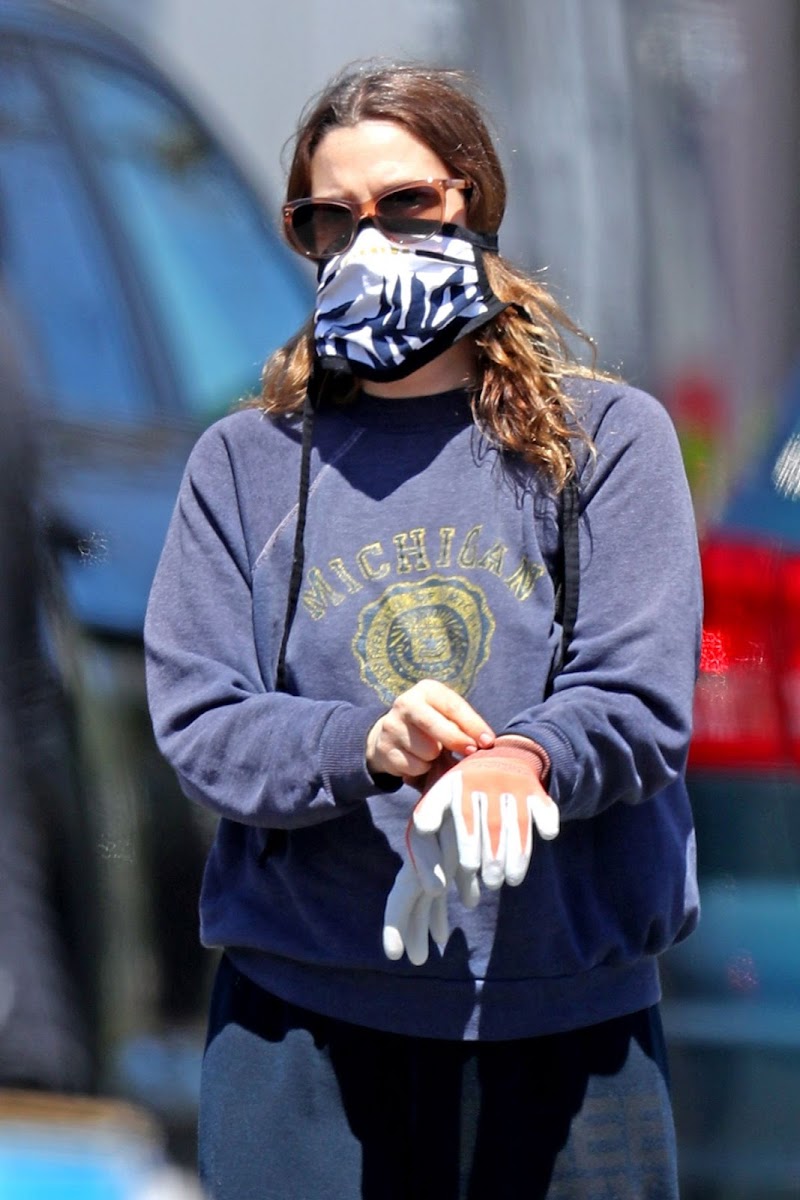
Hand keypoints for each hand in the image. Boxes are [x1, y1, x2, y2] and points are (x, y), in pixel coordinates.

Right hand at [366, 679, 493, 781]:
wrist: (391, 735)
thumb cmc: (432, 724)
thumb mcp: (447, 715)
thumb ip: (464, 726)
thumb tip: (484, 744)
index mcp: (427, 690)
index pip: (453, 706)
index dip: (473, 725)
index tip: (488, 741)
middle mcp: (406, 703)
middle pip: (437, 727)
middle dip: (457, 741)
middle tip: (470, 751)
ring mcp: (392, 725)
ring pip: (427, 751)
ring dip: (435, 758)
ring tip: (432, 752)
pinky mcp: (384, 748)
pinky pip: (414, 767)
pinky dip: (422, 769)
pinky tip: (418, 760)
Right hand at [382, 814, 457, 965]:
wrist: (473, 780)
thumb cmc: (458, 800)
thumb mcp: (440, 825)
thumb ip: (434, 853)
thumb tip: (434, 891)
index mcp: (420, 861)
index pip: (402, 899)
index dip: (397, 925)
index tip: (395, 955)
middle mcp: (424, 864)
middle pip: (412, 905)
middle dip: (413, 930)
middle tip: (416, 959)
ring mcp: (434, 864)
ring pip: (426, 902)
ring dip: (428, 923)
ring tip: (426, 951)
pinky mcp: (447, 862)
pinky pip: (439, 894)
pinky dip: (441, 912)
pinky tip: (445, 932)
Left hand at [413, 741, 559, 891]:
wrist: (495, 755)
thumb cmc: (460, 793)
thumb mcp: (439, 801)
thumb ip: (427, 827)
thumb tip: (430, 862)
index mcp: (458, 782)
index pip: (464, 815)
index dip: (468, 844)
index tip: (469, 868)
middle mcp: (485, 778)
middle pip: (493, 825)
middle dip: (492, 858)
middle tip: (491, 883)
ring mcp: (512, 781)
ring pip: (518, 822)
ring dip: (518, 853)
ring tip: (512, 879)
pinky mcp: (534, 788)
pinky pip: (544, 806)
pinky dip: (547, 821)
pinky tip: (547, 835)